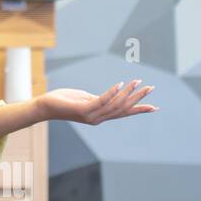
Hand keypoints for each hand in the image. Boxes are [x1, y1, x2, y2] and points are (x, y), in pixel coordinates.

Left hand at [40, 80, 157, 124]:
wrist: (45, 106)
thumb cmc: (64, 100)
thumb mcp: (85, 99)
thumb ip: (99, 99)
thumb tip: (112, 94)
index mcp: (100, 116)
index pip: (124, 113)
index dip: (139, 109)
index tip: (155, 107)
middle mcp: (98, 118)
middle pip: (123, 108)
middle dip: (138, 98)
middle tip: (150, 87)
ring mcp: (91, 115)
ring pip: (115, 105)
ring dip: (127, 92)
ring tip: (137, 81)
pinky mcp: (83, 109)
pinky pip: (101, 100)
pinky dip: (112, 92)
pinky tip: (120, 84)